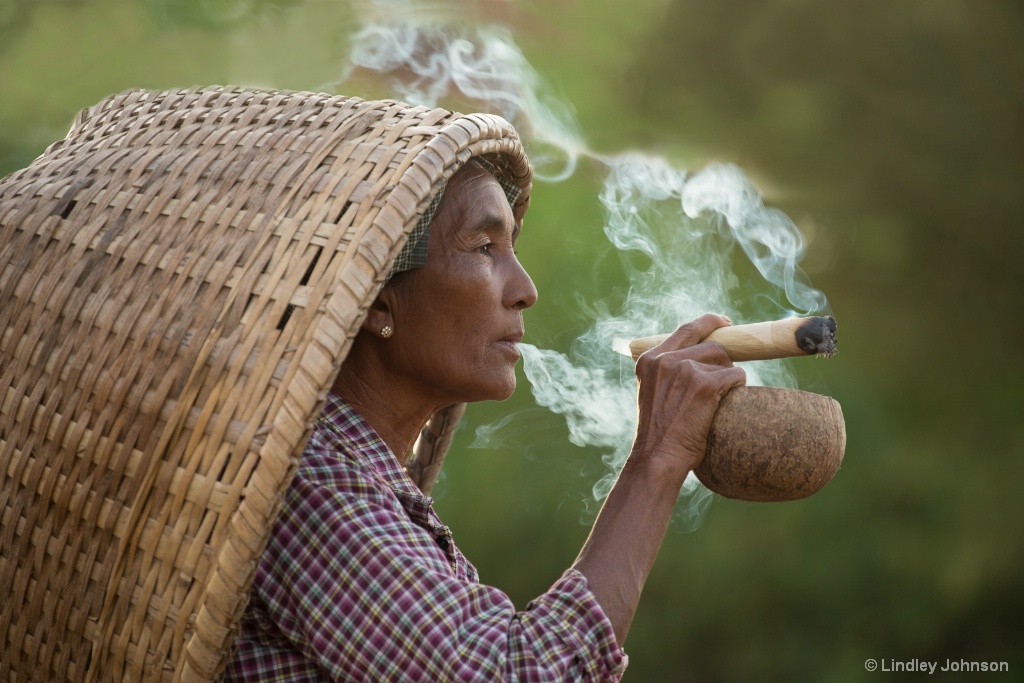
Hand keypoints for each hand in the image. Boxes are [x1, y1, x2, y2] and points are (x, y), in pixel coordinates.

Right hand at [631, 313, 746, 474]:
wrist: (658, 457)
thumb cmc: (660, 433)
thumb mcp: (652, 392)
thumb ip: (666, 371)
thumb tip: (697, 357)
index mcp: (649, 359)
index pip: (685, 329)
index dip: (709, 322)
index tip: (724, 323)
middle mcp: (665, 359)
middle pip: (711, 345)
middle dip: (724, 361)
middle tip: (724, 380)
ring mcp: (685, 369)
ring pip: (725, 359)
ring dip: (728, 377)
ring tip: (718, 400)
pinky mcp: (705, 384)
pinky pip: (736, 374)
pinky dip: (738, 387)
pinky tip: (726, 403)